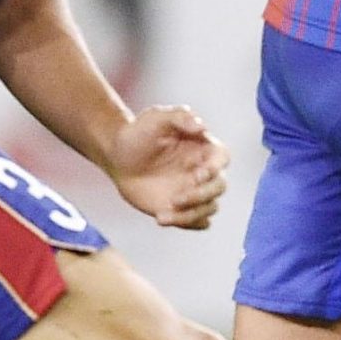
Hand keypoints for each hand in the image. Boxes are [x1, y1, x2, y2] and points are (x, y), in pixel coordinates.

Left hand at [107, 105, 229, 229]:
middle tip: (176, 199)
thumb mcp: (155, 118)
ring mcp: (194, 191)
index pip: (222, 158)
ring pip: (209, 208)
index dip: (215, 168)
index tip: (197, 174)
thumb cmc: (139, 133)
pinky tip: (163, 218)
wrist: (118, 157)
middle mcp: (204, 171)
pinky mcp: (183, 208)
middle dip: (201, 195)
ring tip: (162, 215)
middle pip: (219, 187)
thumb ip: (179, 116)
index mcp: (203, 148)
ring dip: (191, 214)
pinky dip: (187, 223)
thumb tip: (202, 126)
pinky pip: (197, 222)